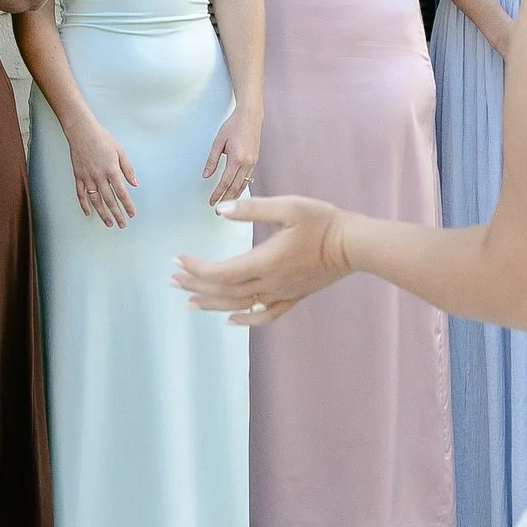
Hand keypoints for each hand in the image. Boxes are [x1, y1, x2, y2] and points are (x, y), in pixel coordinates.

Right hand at [67, 121, 136, 228]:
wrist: (82, 132)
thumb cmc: (102, 139)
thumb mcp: (120, 151)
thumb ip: (127, 169)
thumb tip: (135, 184)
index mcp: (112, 170)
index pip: (122, 193)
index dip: (127, 205)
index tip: (131, 214)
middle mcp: (100, 177)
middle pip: (110, 200)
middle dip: (117, 214)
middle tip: (122, 225)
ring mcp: (88, 178)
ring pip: (96, 200)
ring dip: (103, 213)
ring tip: (109, 223)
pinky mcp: (78, 176)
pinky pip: (81, 194)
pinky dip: (84, 205)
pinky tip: (88, 213)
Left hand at [175, 192, 350, 322]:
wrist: (354, 245)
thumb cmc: (322, 221)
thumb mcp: (288, 206)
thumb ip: (252, 208)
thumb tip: (221, 210)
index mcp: (264, 261)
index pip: (220, 272)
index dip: (195, 268)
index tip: (178, 259)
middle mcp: (269, 283)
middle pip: (223, 291)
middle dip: (195, 285)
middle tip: (172, 280)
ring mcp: (281, 293)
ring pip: (239, 306)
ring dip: (212, 304)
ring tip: (189, 301)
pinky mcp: (293, 297)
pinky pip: (264, 315)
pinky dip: (245, 320)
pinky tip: (231, 320)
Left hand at [203, 103, 262, 203]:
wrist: (250, 117)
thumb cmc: (234, 125)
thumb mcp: (218, 141)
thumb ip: (212, 159)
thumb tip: (206, 174)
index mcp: (237, 158)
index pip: (225, 182)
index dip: (218, 193)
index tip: (212, 201)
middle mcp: (247, 162)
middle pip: (235, 187)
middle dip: (226, 199)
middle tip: (217, 209)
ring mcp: (253, 162)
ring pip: (243, 184)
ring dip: (234, 196)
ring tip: (226, 203)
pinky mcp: (255, 161)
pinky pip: (248, 178)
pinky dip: (241, 187)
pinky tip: (237, 191)